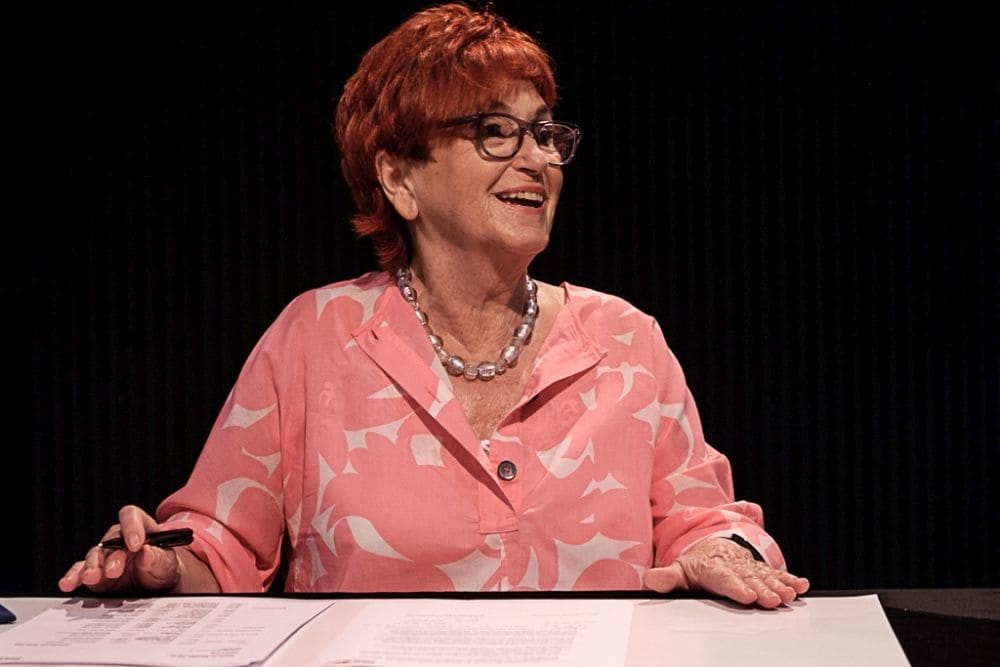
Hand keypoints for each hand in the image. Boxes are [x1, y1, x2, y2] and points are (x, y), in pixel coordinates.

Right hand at [58, 505, 181, 593]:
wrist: (158, 586)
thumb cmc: (163, 567)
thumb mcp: (167, 564)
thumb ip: (159, 558)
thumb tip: (147, 553)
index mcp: (141, 528)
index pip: (131, 516)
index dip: (132, 527)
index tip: (136, 545)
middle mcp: (119, 539)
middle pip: (110, 540)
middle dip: (112, 556)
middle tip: (114, 571)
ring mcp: (105, 556)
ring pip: (94, 556)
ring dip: (92, 567)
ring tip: (92, 578)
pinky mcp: (95, 573)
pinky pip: (80, 572)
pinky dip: (74, 577)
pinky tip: (68, 583)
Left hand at [643, 537, 809, 607]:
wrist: (714, 549)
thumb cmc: (697, 566)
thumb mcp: (680, 571)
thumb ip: (667, 577)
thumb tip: (649, 579)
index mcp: (713, 568)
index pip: (724, 578)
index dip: (735, 586)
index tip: (745, 594)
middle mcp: (735, 567)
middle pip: (749, 579)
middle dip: (761, 589)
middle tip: (772, 600)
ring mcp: (750, 569)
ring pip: (766, 578)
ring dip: (778, 586)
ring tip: (789, 595)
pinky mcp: (762, 571)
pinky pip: (777, 574)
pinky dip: (791, 579)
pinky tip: (802, 585)